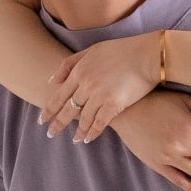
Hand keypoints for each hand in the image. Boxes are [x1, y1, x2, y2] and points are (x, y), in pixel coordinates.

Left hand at [41, 34, 161, 142]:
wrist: (148, 55)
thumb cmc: (122, 50)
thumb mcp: (92, 50)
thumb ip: (71, 63)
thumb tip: (52, 80)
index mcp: (80, 71)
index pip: (59, 94)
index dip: (49, 109)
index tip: (41, 120)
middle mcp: (86, 84)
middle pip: (68, 109)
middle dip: (57, 123)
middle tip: (50, 134)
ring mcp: (100, 95)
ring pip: (83, 118)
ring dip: (77, 131)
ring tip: (74, 139)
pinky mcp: (115, 104)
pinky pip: (100, 123)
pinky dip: (92, 132)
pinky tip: (88, 139)